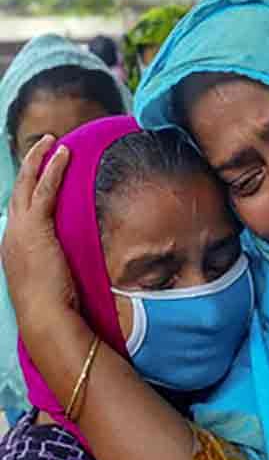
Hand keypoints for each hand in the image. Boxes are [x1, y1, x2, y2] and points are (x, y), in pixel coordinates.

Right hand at [1, 135, 76, 332]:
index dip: (27, 190)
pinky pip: (45, 190)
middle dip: (29, 166)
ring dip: (40, 160)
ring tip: (53, 142)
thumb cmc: (52, 307)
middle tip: (42, 146)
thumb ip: (53, 264)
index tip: (38, 175)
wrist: (46, 318)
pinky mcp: (35, 229)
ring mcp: (20, 231)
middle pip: (17, 191)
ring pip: (28, 185)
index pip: (18, 211)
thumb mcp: (48, 280)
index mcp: (13, 248)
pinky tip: (64, 155)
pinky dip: (53, 170)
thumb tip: (67, 262)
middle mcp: (10, 236)